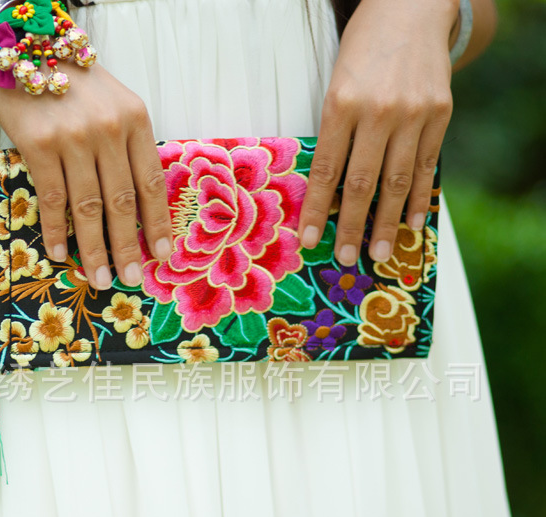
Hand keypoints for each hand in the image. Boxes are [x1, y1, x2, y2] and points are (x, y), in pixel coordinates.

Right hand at [0, 63, 172, 289]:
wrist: (27, 48)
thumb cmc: (78, 86)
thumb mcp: (117, 106)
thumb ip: (130, 148)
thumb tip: (140, 207)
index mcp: (135, 121)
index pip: (150, 182)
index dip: (158, 223)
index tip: (162, 255)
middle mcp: (108, 130)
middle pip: (121, 202)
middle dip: (127, 247)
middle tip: (130, 278)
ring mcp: (73, 138)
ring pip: (88, 207)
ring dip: (94, 249)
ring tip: (99, 278)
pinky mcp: (39, 144)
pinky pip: (52, 198)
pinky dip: (56, 230)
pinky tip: (61, 254)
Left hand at [297, 0, 458, 264]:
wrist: (411, 8)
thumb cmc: (362, 52)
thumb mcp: (336, 85)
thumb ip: (335, 133)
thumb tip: (328, 190)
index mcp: (341, 104)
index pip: (325, 170)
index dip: (316, 210)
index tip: (310, 241)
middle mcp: (378, 111)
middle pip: (362, 183)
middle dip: (352, 226)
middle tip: (346, 258)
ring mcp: (413, 113)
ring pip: (397, 180)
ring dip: (387, 222)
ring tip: (379, 252)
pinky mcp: (440, 112)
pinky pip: (427, 165)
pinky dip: (418, 197)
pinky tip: (411, 222)